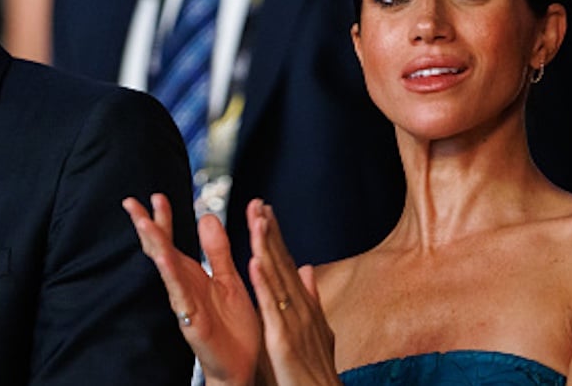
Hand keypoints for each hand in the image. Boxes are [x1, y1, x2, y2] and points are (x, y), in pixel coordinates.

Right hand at [123, 194, 260, 385]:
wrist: (243, 366)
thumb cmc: (234, 327)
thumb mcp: (228, 278)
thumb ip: (218, 250)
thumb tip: (207, 216)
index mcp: (193, 274)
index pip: (172, 240)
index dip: (163, 218)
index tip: (156, 196)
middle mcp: (184, 286)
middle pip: (160, 250)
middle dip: (146, 226)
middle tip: (131, 202)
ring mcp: (185, 302)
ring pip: (166, 269)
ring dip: (155, 245)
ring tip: (143, 223)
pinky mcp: (193, 320)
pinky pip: (180, 295)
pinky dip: (171, 276)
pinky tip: (164, 259)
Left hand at [247, 201, 340, 385]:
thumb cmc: (316, 371)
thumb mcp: (317, 330)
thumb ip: (312, 298)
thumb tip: (308, 268)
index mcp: (304, 306)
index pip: (287, 263)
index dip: (276, 236)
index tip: (265, 210)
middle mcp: (301, 308)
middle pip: (283, 263)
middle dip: (271, 232)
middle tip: (258, 203)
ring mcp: (294, 322)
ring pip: (277, 278)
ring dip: (268, 248)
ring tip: (257, 220)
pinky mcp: (283, 339)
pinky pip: (271, 308)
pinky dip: (264, 284)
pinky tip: (254, 262)